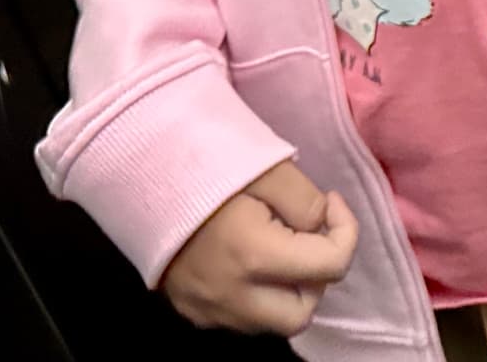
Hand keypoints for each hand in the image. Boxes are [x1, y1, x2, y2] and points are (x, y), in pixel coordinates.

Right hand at [160, 160, 358, 335]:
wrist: (141, 173)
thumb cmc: (208, 163)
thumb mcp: (271, 168)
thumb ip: (308, 204)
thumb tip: (322, 230)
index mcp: (253, 256)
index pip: (332, 266)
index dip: (345, 230)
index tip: (330, 202)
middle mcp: (230, 296)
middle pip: (302, 314)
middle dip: (317, 277)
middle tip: (308, 236)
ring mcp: (205, 309)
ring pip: (270, 322)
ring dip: (288, 290)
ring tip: (279, 244)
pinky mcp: (189, 309)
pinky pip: (240, 317)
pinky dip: (259, 295)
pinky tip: (250, 258)